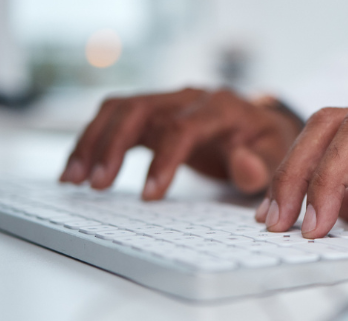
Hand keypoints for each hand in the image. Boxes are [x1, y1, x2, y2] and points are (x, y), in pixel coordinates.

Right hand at [59, 89, 302, 199]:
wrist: (261, 127)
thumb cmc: (267, 145)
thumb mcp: (274, 157)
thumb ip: (261, 164)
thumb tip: (244, 165)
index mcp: (221, 107)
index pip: (184, 127)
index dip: (164, 161)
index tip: (150, 197)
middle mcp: (189, 97)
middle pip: (141, 110)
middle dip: (114, 146)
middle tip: (97, 185)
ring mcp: (167, 103)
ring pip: (119, 110)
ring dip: (92, 142)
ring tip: (73, 180)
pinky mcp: (152, 115)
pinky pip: (113, 119)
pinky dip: (91, 142)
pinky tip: (75, 171)